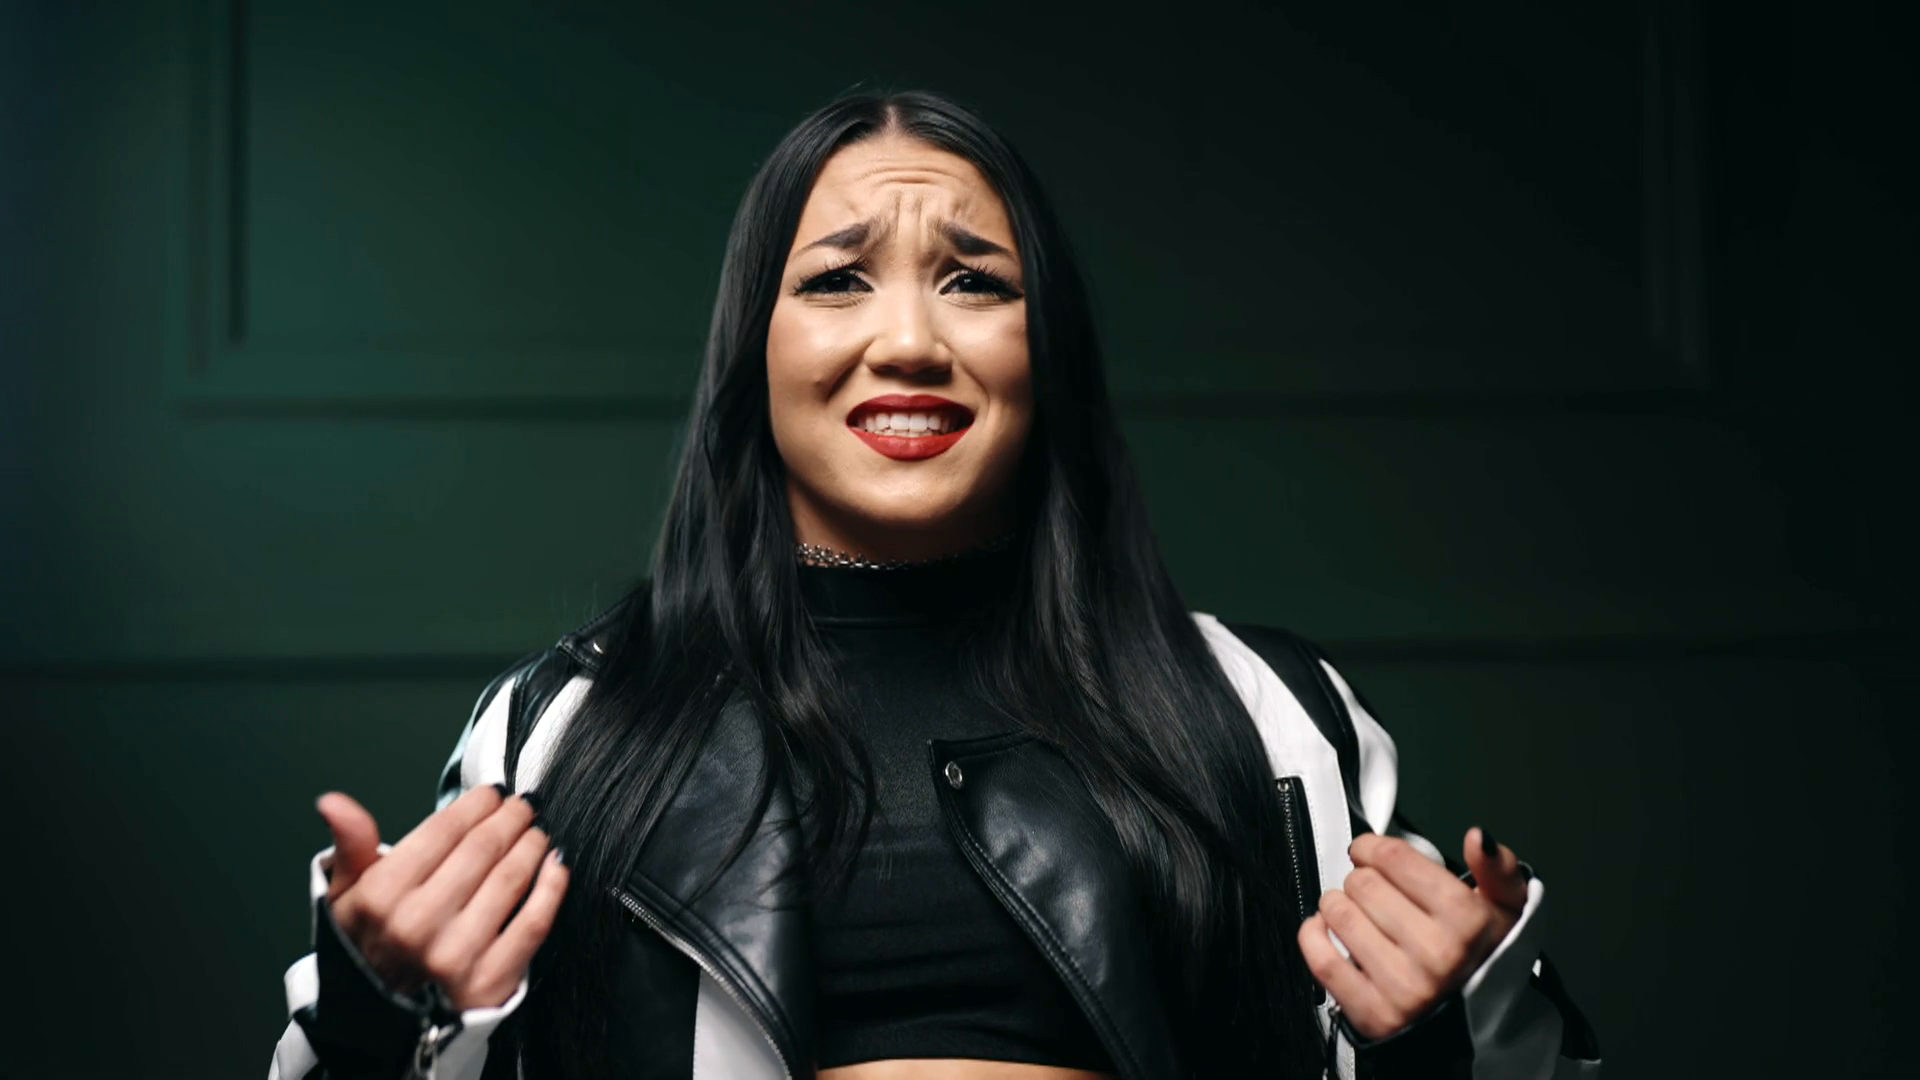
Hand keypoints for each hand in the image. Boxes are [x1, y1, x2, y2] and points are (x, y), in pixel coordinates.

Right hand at [317, 785, 569, 1009]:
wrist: (378, 1020)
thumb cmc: (369, 945)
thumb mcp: (346, 896)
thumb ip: (350, 844)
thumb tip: (332, 801)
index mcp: (380, 897)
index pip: (443, 831)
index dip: (475, 805)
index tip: (492, 794)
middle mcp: (416, 925)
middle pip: (482, 849)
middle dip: (509, 818)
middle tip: (522, 806)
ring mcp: (455, 955)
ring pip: (511, 879)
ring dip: (532, 845)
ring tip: (536, 832)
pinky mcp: (489, 980)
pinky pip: (533, 922)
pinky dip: (551, 887)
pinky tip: (556, 865)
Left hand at [1296, 827, 1527, 1039]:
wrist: (1473, 1022)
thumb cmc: (1481, 958)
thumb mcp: (1506, 908)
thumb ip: (1496, 866)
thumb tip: (1477, 839)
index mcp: (1467, 921)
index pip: (1395, 858)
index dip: (1373, 847)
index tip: (1368, 851)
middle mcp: (1437, 955)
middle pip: (1362, 883)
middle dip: (1361, 879)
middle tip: (1372, 891)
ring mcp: (1404, 987)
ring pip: (1339, 914)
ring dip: (1337, 905)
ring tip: (1355, 912)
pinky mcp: (1374, 1014)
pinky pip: (1322, 960)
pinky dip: (1314, 936)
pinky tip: (1326, 929)